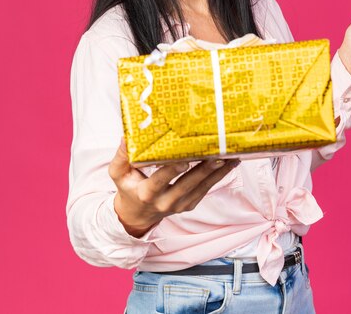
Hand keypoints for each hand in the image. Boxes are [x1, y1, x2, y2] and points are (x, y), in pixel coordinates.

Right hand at [109, 138, 238, 237]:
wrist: (137, 214)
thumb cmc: (128, 188)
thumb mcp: (118, 174)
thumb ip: (121, 156)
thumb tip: (126, 135)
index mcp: (146, 193)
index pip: (160, 181)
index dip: (172, 170)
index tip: (184, 159)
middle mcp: (165, 202)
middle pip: (187, 185)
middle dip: (203, 170)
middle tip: (217, 156)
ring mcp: (180, 205)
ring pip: (201, 188)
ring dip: (218, 173)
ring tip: (232, 157)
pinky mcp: (190, 204)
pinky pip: (206, 189)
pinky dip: (219, 176)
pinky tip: (231, 163)